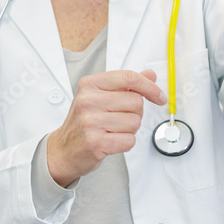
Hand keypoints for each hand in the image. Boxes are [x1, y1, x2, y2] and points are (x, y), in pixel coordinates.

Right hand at [45, 69, 166, 185]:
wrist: (64, 149)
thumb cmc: (84, 121)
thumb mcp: (100, 96)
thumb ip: (126, 84)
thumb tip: (150, 74)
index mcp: (90, 84)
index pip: (129, 78)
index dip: (149, 87)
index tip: (159, 96)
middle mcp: (88, 100)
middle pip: (136, 102)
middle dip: (135, 113)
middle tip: (119, 118)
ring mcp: (90, 121)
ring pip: (135, 122)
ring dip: (130, 129)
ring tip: (112, 130)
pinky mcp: (96, 142)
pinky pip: (130, 140)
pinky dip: (126, 142)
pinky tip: (111, 140)